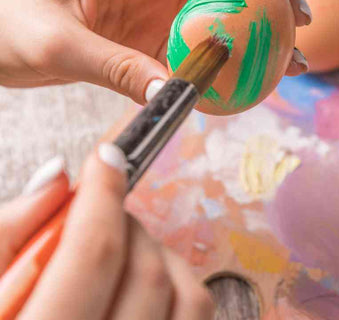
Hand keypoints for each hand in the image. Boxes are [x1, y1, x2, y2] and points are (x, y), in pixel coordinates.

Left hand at [0, 0, 309, 103]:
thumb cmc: (14, 25)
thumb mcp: (57, 43)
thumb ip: (113, 65)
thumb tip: (170, 94)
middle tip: (302, 14)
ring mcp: (157, 5)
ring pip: (220, 10)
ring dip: (258, 29)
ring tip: (296, 52)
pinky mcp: (157, 36)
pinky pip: (202, 44)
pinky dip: (230, 59)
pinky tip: (254, 76)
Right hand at [0, 149, 213, 319]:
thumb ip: (8, 233)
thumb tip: (58, 177)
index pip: (94, 255)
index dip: (103, 193)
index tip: (106, 157)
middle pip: (146, 271)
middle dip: (124, 223)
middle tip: (98, 213)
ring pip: (186, 294)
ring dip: (157, 252)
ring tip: (121, 248)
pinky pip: (197, 317)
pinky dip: (180, 285)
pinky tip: (146, 282)